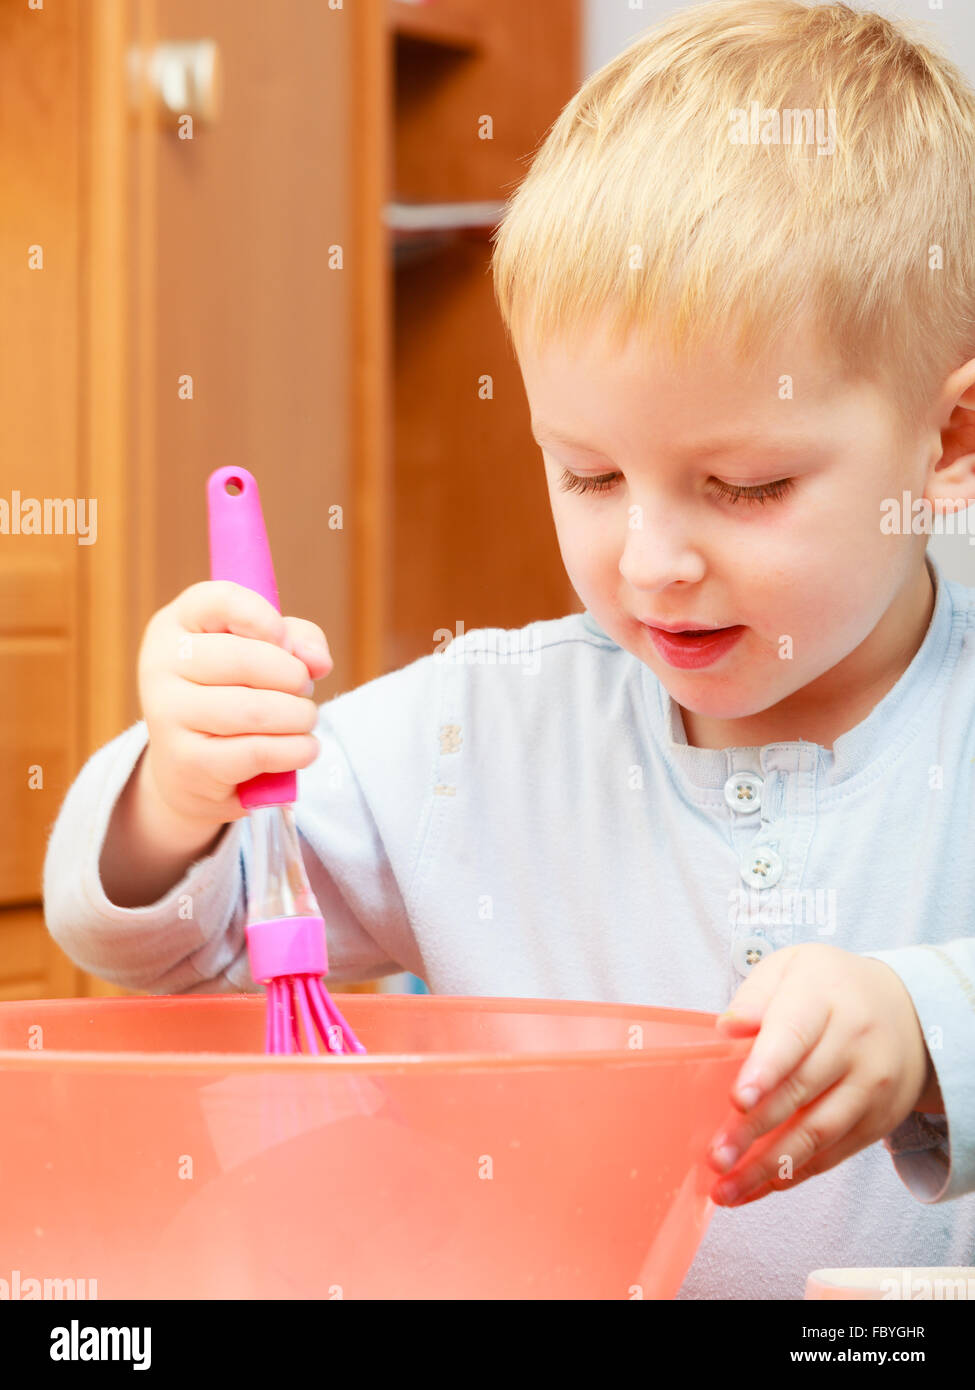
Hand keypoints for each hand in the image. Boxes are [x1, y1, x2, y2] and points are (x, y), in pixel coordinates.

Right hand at [137, 580, 333, 827]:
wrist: (191, 769)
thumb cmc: (233, 695)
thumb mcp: (262, 653)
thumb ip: (297, 639)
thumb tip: (316, 660)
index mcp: (175, 625)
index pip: (220, 600)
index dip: (263, 617)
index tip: (285, 639)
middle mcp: (160, 664)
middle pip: (246, 660)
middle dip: (295, 677)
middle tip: (304, 690)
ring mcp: (167, 715)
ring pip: (255, 710)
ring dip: (300, 717)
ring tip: (305, 720)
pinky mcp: (187, 762)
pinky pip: (258, 752)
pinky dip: (295, 750)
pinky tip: (303, 748)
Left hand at [705, 943, 940, 1206]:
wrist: (908, 1012)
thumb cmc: (829, 988)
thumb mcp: (792, 968)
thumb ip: (757, 994)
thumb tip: (729, 1026)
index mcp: (823, 999)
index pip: (793, 1037)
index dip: (765, 1070)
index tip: (739, 1100)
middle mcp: (853, 1044)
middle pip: (800, 1092)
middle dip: (754, 1131)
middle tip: (716, 1157)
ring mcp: (871, 1086)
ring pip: (817, 1133)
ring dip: (769, 1167)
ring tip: (726, 1188)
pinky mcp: (878, 1120)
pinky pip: (833, 1154)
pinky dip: (794, 1175)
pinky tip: (757, 1186)